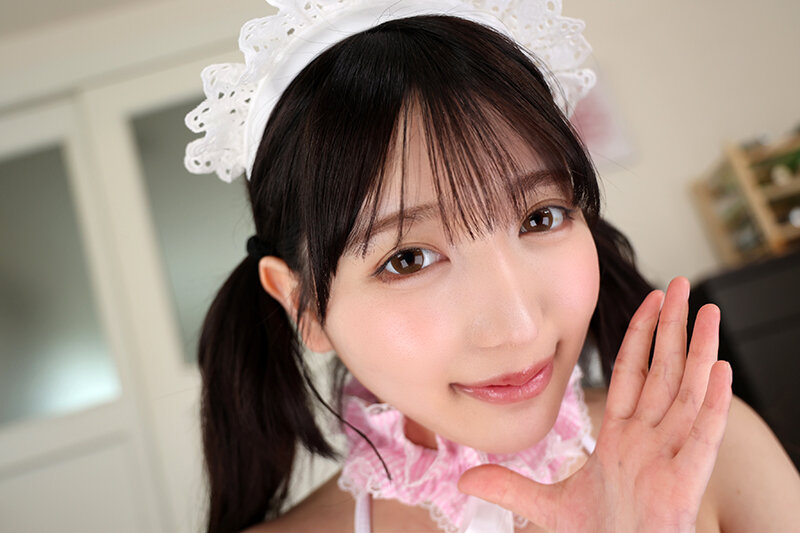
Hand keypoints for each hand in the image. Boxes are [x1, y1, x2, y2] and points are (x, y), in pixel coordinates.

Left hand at [458, 277, 732, 531]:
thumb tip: (466, 476)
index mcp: (622, 439)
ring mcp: (670, 457)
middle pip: (664, 371)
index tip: (649, 303)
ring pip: (687, 392)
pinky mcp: (685, 482)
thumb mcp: (548, 507)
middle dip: (672, 328)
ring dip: (699, 351)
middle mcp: (650, 439)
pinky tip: (720, 369)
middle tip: (681, 285)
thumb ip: (511, 486)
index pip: (633, 375)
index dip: (641, 337)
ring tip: (707, 312)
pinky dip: (712, 403)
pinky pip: (703, 435)